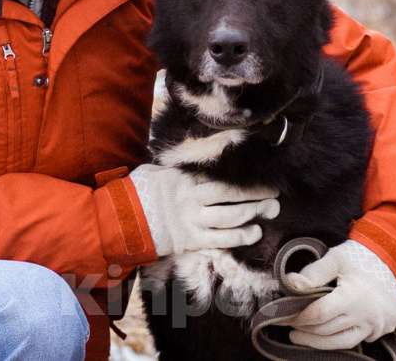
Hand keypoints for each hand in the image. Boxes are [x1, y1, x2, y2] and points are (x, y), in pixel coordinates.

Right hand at [129, 163, 279, 256]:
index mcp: (183, 178)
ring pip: (229, 216)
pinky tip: (255, 232)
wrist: (119, 223)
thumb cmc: (138, 195)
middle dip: (255, 193)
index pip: (218, 175)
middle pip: (229, 194)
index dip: (241, 175)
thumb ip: (175, 169)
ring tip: (271, 210)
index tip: (261, 174)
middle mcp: (190, 197)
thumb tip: (191, 156)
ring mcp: (191, 219)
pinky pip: (220, 239)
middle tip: (275, 193)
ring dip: (253, 213)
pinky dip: (240, 236)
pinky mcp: (190, 240)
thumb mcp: (154, 172)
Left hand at [281, 240, 395, 349]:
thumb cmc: (360, 257)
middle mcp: (367, 315)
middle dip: (305, 329)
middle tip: (289, 325)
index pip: (320, 314)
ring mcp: (378, 325)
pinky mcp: (384, 329)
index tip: (285, 316)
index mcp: (354, 296)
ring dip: (318, 342)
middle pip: (328, 330)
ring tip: (300, 336)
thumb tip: (290, 282)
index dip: (299, 316)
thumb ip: (313, 272)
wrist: (393, 259)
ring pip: (342, 342)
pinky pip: (358, 340)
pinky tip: (327, 334)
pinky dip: (340, 339)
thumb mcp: (335, 258)